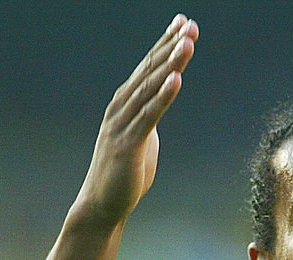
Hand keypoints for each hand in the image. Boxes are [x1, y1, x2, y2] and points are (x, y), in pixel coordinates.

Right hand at [70, 15, 198, 229]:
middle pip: (150, 70)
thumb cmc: (124, 172)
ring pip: (151, 88)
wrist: (103, 205)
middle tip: (190, 24)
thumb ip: (149, 116)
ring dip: (170, 64)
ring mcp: (123, 124)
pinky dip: (164, 97)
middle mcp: (121, 107)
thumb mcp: (141, 136)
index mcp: (126, 103)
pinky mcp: (129, 143)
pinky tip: (177, 80)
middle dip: (171, 45)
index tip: (183, 22)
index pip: (149, 67)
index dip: (166, 44)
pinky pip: (150, 116)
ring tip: (188, 42)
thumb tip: (160, 102)